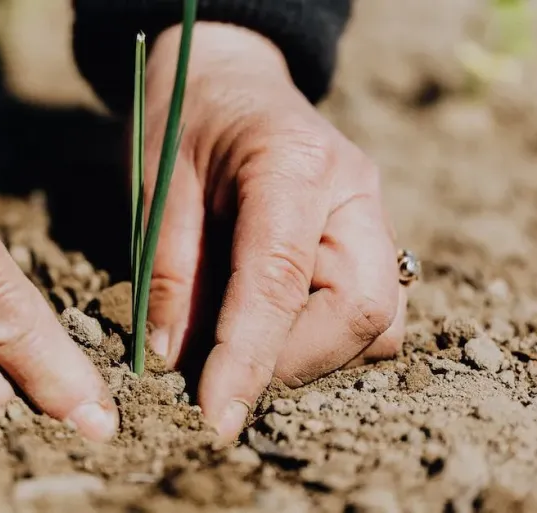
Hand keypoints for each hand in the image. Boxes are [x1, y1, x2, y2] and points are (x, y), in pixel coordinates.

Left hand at [142, 23, 406, 443]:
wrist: (229, 78)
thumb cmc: (186, 120)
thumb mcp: (157, 183)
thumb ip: (167, 268)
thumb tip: (173, 359)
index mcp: (294, 164)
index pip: (281, 280)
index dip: (248, 358)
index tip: (214, 417)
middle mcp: (354, 191)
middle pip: (362, 311)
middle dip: (292, 362)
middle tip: (223, 372)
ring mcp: (373, 215)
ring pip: (379, 322)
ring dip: (312, 355)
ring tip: (243, 345)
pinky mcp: (372, 239)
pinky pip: (373, 312)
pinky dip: (325, 338)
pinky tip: (272, 324)